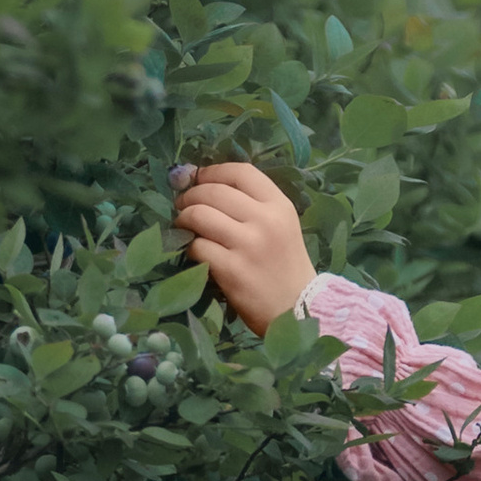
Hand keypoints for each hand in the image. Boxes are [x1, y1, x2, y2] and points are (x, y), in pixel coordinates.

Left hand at [170, 160, 314, 333]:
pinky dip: (190, 247)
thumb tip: (205, 186)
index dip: (212, 171)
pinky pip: (198, 246)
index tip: (199, 179)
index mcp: (279, 205)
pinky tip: (195, 251)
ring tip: (184, 226)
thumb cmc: (285, 266)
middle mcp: (265, 220)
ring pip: (199, 215)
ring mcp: (248, 245)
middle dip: (190, 196)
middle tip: (183, 206)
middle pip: (213, 191)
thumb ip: (253, 205)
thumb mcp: (282, 226)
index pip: (240, 172)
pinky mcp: (232, 270)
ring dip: (184, 219)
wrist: (297, 309)